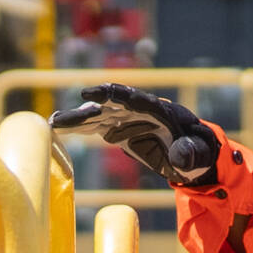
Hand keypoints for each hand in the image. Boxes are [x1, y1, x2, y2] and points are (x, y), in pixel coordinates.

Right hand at [50, 83, 220, 186]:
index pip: (133, 99)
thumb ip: (190, 154)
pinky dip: (80, 128)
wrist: (194, 155)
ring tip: (53, 124)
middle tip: (60, 118)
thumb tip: (180, 157)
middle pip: (110, 106)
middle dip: (86, 111)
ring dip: (77, 120)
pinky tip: (60, 130)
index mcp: (161, 111)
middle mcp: (140, 110)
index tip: (89, 95)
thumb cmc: (199, 153)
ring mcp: (128, 119)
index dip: (111, 95)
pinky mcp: (120, 130)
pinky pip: (97, 127)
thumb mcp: (198, 156)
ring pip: (99, 116)